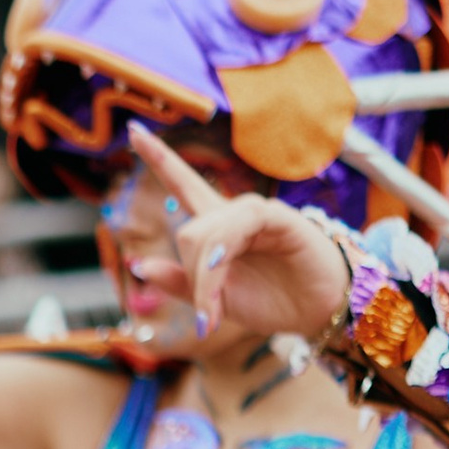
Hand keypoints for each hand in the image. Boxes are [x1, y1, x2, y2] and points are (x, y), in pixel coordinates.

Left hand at [126, 129, 348, 351]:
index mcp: (216, 227)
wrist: (315, 310)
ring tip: (213, 315)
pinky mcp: (277, 217)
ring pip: (207, 234)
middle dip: (190, 278)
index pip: (182, 184)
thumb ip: (179, 283)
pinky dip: (221, 256)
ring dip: (205, 281)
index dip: (159, 158)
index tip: (133, 131)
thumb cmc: (269, 300)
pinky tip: (218, 272)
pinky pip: (238, 226)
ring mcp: (255, 213)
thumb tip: (138, 264)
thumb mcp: (214, 300)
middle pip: (189, 231)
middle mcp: (233, 214)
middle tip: (207, 317)